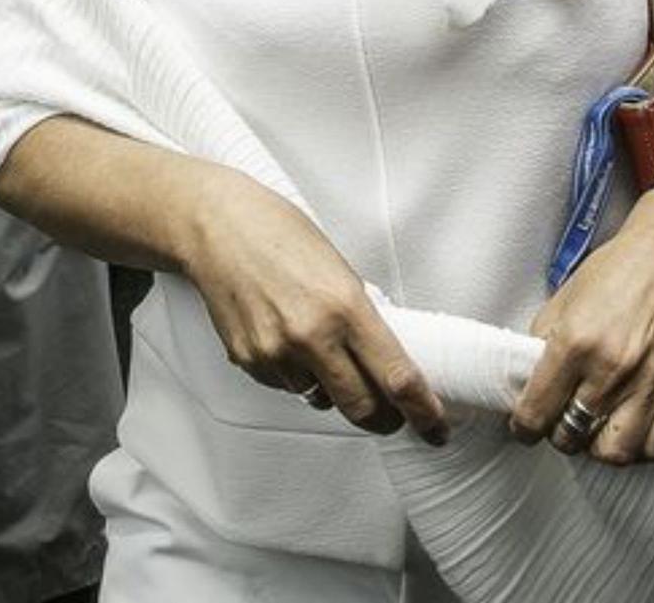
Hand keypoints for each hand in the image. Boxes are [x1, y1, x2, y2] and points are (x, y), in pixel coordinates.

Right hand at [180, 168, 447, 441]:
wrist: (217, 225)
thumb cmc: (279, 232)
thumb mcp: (337, 266)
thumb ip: (359, 314)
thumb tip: (381, 359)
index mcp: (344, 306)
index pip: (397, 377)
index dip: (423, 411)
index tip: (436, 429)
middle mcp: (311, 336)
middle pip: (361, 408)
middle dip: (382, 418)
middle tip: (390, 414)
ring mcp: (276, 353)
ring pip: (320, 399)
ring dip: (330, 388)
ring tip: (317, 344)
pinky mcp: (248, 361)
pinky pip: (286, 386)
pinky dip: (295, 375)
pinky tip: (284, 337)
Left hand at [509, 191, 653, 463]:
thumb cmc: (615, 272)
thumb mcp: (564, 300)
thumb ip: (542, 343)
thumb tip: (525, 383)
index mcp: (574, 343)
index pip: (536, 412)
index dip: (523, 428)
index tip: (523, 428)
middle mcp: (610, 370)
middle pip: (571, 436)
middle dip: (558, 433)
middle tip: (558, 420)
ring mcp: (648, 385)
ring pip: (613, 453)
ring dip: (595, 447)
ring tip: (592, 428)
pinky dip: (636, 449)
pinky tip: (626, 429)